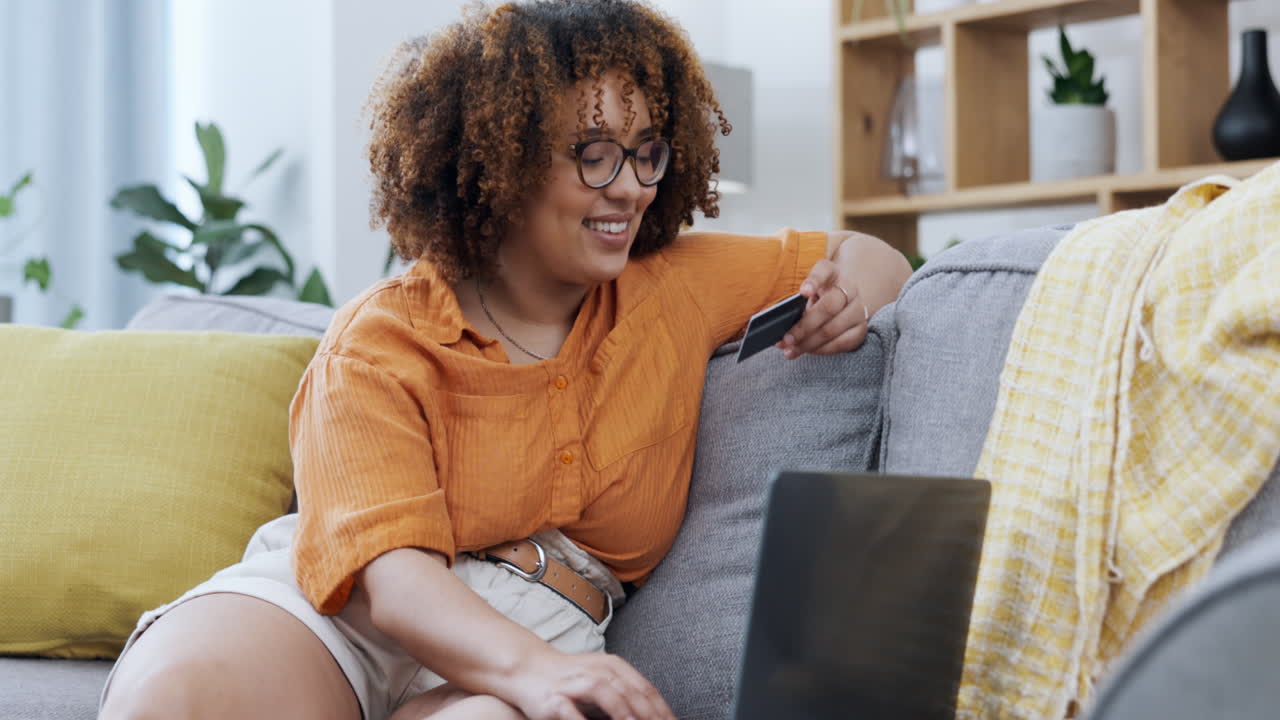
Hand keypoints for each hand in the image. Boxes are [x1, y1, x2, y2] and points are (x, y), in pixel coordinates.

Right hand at [510, 648, 674, 719]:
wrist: (527, 669)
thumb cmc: (569, 680)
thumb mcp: (602, 681)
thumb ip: (625, 695)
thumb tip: (653, 715)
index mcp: (613, 666)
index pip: (646, 690)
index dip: (663, 710)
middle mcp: (597, 671)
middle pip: (632, 693)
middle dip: (651, 716)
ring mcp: (576, 684)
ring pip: (609, 695)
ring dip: (626, 714)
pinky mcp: (555, 699)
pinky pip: (575, 714)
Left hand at [777, 258, 868, 358]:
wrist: (842, 306)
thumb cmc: (816, 299)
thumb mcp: (806, 294)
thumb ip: (794, 304)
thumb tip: (779, 327)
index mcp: (832, 273)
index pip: (824, 271)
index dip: (814, 281)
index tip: (803, 292)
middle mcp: (849, 288)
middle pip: (828, 307)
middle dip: (805, 327)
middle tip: (787, 339)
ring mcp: (858, 309)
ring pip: (833, 329)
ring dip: (809, 343)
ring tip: (791, 350)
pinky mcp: (861, 329)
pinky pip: (842, 343)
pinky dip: (822, 350)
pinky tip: (808, 351)